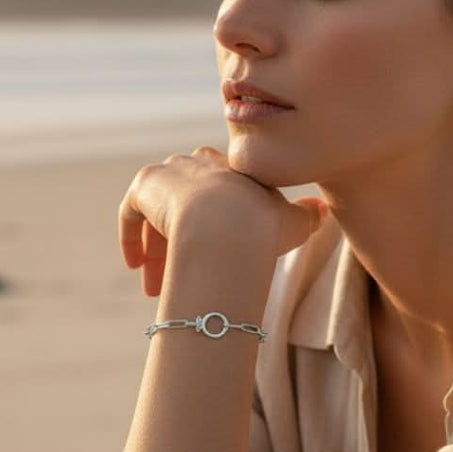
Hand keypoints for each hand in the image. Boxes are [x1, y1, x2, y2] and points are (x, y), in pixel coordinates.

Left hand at [118, 146, 328, 296]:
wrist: (228, 225)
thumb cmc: (264, 228)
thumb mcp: (293, 222)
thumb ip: (306, 214)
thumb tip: (322, 210)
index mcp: (233, 168)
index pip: (217, 196)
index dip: (213, 230)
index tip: (212, 258)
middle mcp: (200, 162)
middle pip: (184, 206)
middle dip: (179, 245)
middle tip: (176, 281)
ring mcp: (170, 171)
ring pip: (158, 215)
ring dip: (156, 252)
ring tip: (156, 289)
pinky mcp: (145, 185)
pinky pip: (131, 211)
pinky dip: (131, 238)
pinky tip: (136, 266)